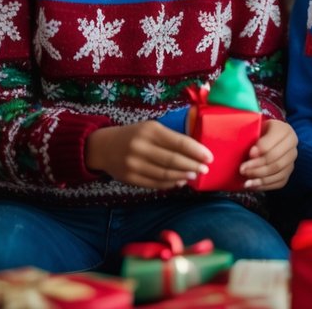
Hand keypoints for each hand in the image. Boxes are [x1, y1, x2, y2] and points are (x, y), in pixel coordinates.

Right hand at [84, 121, 212, 188]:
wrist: (102, 147)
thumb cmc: (134, 135)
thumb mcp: (150, 127)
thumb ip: (171, 137)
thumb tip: (196, 151)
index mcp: (150, 131)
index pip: (179, 142)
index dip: (197, 151)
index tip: (209, 157)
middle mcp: (141, 147)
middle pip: (174, 160)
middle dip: (193, 166)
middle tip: (205, 169)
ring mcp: (134, 164)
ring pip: (165, 174)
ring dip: (183, 176)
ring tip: (194, 175)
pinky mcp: (129, 178)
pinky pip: (155, 183)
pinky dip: (170, 183)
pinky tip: (179, 181)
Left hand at [240, 119, 296, 190]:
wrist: (268, 136)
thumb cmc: (259, 132)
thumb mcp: (255, 128)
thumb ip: (252, 136)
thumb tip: (253, 154)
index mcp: (284, 131)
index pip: (272, 145)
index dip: (259, 151)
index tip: (248, 155)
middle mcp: (292, 145)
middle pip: (276, 161)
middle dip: (257, 168)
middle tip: (242, 170)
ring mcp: (291, 159)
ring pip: (278, 173)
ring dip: (260, 179)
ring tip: (246, 182)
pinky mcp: (288, 171)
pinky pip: (280, 181)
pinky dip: (266, 185)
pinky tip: (254, 185)